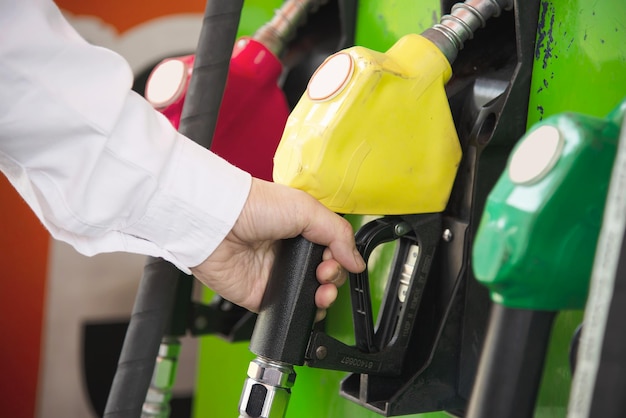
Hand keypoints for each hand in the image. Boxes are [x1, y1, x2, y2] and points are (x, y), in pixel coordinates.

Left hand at [190, 178, 365, 315]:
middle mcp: (290, 252)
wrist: (220, 224)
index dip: (341, 257)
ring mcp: (278, 274)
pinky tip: (309, 305)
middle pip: (327, 273)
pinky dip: (303, 313)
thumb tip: (357, 260)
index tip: (339, 259)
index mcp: (301, 228)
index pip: (333, 249)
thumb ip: (338, 233)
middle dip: (335, 276)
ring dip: (325, 296)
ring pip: (312, 294)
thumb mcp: (307, 208)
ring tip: (322, 291)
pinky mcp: (264, 295)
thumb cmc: (253, 206)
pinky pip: (290, 310)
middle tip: (325, 272)